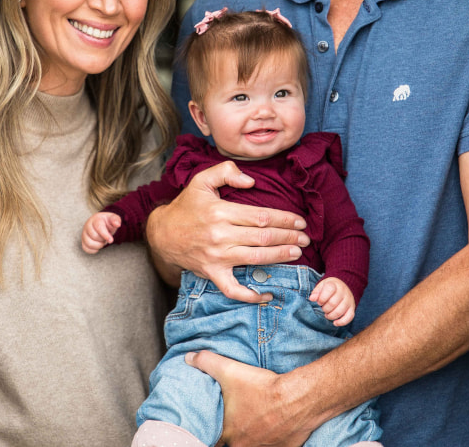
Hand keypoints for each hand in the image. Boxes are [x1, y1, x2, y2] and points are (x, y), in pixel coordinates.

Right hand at [81, 211, 121, 253]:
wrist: (102, 224)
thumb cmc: (108, 222)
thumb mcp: (113, 218)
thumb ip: (116, 220)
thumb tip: (117, 224)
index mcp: (96, 219)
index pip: (99, 227)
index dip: (105, 235)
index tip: (111, 240)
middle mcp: (87, 225)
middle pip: (94, 236)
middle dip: (103, 239)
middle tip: (106, 237)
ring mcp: (84, 233)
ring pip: (89, 243)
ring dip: (98, 245)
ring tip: (102, 241)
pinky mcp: (83, 241)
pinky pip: (86, 248)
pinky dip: (93, 250)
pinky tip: (98, 246)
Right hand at [145, 161, 309, 303]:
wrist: (163, 233)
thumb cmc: (186, 206)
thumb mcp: (201, 180)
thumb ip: (226, 172)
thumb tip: (251, 181)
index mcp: (220, 212)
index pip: (260, 216)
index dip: (284, 219)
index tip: (299, 220)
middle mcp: (220, 236)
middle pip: (263, 238)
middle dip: (288, 237)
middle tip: (305, 237)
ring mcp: (217, 258)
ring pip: (256, 259)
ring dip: (280, 257)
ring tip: (298, 252)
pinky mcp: (212, 274)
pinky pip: (234, 290)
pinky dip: (251, 296)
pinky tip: (268, 295)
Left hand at [185, 351, 312, 446]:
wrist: (296, 398)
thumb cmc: (262, 388)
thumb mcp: (229, 370)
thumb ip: (206, 362)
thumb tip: (189, 358)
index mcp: (229, 435)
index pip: (213, 441)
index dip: (211, 433)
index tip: (212, 426)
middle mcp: (245, 446)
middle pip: (233, 444)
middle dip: (231, 434)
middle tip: (233, 420)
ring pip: (253, 444)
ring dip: (251, 435)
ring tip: (254, 420)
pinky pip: (273, 445)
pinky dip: (270, 437)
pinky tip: (272, 425)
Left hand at [309, 277, 354, 325]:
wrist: (344, 286)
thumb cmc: (330, 287)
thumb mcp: (322, 285)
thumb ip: (316, 292)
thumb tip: (311, 299)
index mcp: (334, 284)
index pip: (329, 290)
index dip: (322, 298)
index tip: (319, 302)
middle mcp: (343, 292)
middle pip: (333, 303)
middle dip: (325, 309)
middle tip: (323, 308)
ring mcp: (349, 300)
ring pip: (340, 311)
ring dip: (331, 316)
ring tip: (327, 315)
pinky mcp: (352, 308)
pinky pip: (349, 317)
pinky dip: (341, 322)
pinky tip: (335, 323)